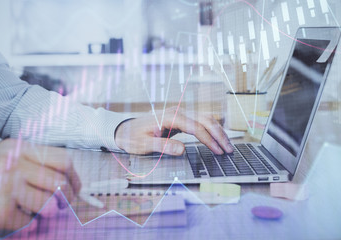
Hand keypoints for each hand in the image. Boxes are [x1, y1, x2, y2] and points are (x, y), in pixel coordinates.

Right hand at [0, 139, 80, 236]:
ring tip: (38, 210)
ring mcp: (6, 186)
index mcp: (22, 148)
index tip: (75, 189)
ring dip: (48, 212)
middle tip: (62, 205)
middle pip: (59, 183)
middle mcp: (14, 164)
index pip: (63, 160)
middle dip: (66, 199)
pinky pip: (29, 222)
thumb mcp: (14, 158)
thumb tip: (71, 185)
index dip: (74, 178)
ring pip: (48, 205)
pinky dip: (28, 224)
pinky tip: (18, 217)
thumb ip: (40, 164)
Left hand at [115, 107, 232, 155]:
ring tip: (227, 145)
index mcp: (169, 117)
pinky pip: (200, 121)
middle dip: (219, 134)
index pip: (195, 127)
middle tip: (229, 150)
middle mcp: (177, 112)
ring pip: (205, 118)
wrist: (124, 129)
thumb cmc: (133, 137)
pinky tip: (217, 138)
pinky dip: (211, 129)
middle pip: (204, 120)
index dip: (208, 140)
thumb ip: (163, 146)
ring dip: (217, 131)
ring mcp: (179, 113)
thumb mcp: (144, 144)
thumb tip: (182, 150)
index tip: (218, 151)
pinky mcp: (180, 118)